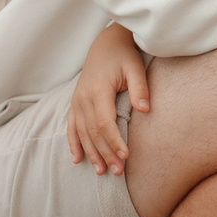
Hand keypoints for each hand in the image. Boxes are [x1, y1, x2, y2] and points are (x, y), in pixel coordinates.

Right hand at [65, 24, 148, 176]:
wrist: (105, 44)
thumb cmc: (124, 56)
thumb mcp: (135, 68)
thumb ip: (139, 88)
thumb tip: (145, 110)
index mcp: (98, 90)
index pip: (105, 122)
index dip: (114, 141)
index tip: (125, 156)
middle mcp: (83, 98)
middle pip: (93, 132)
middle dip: (105, 153)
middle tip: (117, 172)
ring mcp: (77, 101)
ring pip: (81, 133)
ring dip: (91, 153)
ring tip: (101, 171)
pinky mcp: (75, 103)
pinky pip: (71, 127)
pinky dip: (74, 143)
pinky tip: (78, 159)